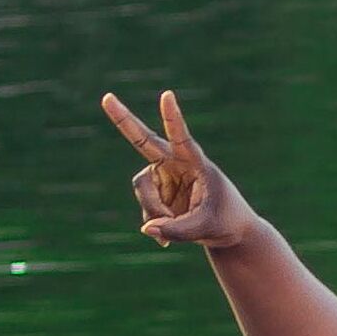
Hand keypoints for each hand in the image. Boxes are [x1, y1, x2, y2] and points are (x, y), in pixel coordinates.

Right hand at [101, 88, 254, 248]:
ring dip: (153, 211)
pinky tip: (167, 240)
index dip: (173, 118)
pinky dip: (154, 224)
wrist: (229, 231)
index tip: (167, 95)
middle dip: (123, 120)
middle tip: (107, 97)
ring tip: (171, 230)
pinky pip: (145, 208)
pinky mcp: (157, 193)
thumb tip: (147, 228)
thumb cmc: (226, 221)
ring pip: (142, 189)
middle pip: (144, 140)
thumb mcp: (206, 228)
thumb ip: (177, 229)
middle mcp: (176, 164)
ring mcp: (164, 178)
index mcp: (196, 162)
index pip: (182, 138)